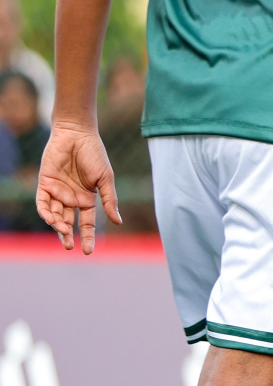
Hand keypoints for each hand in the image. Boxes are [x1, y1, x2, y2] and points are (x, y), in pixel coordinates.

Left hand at [35, 122, 121, 253]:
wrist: (76, 134)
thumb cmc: (94, 154)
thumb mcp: (106, 180)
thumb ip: (110, 200)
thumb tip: (118, 222)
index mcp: (87, 199)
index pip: (86, 223)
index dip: (87, 237)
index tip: (88, 251)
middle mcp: (71, 198)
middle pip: (68, 222)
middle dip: (67, 236)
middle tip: (69, 247)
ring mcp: (57, 191)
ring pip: (54, 214)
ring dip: (57, 225)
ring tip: (63, 231)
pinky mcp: (44, 182)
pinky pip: (42, 201)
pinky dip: (45, 211)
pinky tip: (51, 219)